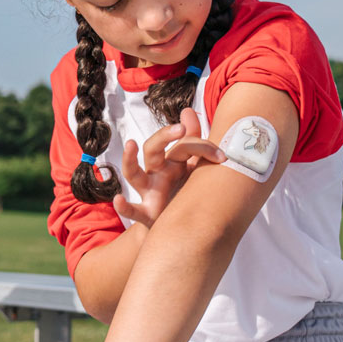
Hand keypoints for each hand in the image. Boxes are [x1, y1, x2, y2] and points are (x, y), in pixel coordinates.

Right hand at [113, 108, 225, 227]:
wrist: (176, 230)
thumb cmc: (183, 195)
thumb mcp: (189, 168)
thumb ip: (192, 143)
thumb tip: (187, 111)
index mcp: (172, 162)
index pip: (183, 144)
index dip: (202, 145)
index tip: (223, 156)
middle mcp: (157, 173)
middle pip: (153, 148)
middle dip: (164, 136)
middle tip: (180, 129)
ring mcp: (149, 191)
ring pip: (133, 173)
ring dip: (129, 159)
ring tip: (131, 145)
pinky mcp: (147, 214)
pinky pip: (132, 210)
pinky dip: (124, 206)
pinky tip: (119, 199)